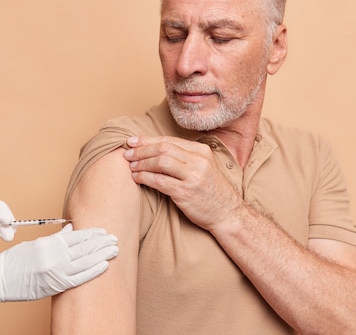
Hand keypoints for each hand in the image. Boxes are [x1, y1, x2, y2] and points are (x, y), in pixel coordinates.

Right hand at [0, 224, 118, 306]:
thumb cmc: (16, 260)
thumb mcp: (36, 244)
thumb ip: (56, 238)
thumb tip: (72, 230)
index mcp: (50, 243)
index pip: (78, 236)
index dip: (94, 233)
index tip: (104, 231)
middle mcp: (55, 256)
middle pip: (85, 248)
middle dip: (102, 243)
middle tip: (115, 239)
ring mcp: (56, 272)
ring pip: (86, 262)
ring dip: (102, 255)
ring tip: (114, 250)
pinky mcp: (56, 285)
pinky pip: (80, 278)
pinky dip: (93, 271)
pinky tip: (104, 266)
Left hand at [124, 135, 241, 230]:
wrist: (227, 214)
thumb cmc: (211, 191)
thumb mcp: (203, 167)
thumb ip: (184, 157)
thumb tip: (155, 149)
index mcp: (201, 151)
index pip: (169, 140)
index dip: (148, 140)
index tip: (132, 142)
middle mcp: (198, 161)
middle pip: (163, 149)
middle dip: (141, 150)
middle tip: (127, 154)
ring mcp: (193, 177)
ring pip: (160, 162)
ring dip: (142, 163)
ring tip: (131, 166)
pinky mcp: (186, 193)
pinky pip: (160, 181)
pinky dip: (145, 178)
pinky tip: (137, 178)